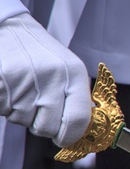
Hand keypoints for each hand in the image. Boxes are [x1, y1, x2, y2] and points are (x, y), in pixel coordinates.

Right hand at [0, 13, 92, 145]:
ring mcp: (26, 80)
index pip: (78, 119)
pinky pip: (6, 110)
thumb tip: (82, 130)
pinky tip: (10, 88)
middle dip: (42, 125)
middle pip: (48, 127)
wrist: (9, 29)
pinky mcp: (4, 81)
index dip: (70, 136)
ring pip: (24, 120)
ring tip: (23, 89)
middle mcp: (53, 77)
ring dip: (21, 112)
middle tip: (39, 110)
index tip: (65, 140)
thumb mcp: (68, 69)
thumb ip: (76, 98)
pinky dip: (5, 105)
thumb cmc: (40, 53)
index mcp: (75, 74)